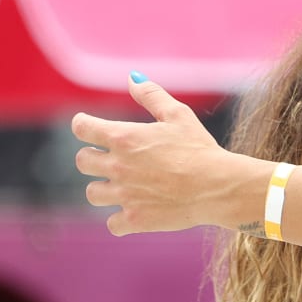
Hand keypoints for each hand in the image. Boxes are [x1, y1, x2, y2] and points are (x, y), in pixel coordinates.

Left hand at [72, 75, 243, 234]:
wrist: (219, 187)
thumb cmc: (200, 148)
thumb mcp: (178, 115)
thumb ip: (152, 95)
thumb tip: (131, 77)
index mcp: (123, 138)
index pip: (82, 128)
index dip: (85, 126)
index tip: (92, 129)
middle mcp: (117, 166)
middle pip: (82, 161)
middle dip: (94, 158)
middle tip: (116, 160)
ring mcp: (124, 195)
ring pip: (93, 193)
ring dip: (105, 189)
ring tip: (126, 186)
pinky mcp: (135, 219)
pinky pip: (113, 224)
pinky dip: (121, 219)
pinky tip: (136, 210)